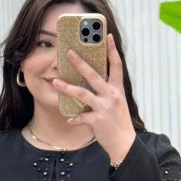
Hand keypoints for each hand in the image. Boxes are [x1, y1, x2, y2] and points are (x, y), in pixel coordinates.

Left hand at [55, 33, 136, 164]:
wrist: (125, 144)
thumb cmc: (120, 122)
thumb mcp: (118, 103)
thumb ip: (108, 90)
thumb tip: (93, 79)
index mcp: (118, 90)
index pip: (117, 66)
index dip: (112, 50)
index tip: (107, 36)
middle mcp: (112, 96)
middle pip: (94, 75)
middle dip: (80, 63)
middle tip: (69, 52)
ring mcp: (104, 108)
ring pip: (82, 93)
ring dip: (67, 87)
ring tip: (55, 81)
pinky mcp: (97, 120)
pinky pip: (82, 117)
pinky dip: (75, 118)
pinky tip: (69, 119)